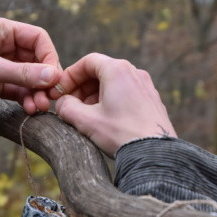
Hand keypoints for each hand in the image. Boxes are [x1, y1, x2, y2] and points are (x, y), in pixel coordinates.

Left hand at [0, 16, 60, 116]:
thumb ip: (22, 73)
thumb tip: (54, 76)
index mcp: (1, 30)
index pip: (37, 38)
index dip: (49, 57)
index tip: (54, 77)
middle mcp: (3, 46)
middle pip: (36, 60)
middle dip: (44, 79)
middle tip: (49, 97)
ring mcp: (0, 67)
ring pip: (28, 78)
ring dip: (36, 92)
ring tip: (38, 107)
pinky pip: (18, 90)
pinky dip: (26, 99)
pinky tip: (29, 109)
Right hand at [55, 53, 176, 156]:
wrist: (155, 154)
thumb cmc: (121, 134)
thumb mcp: (86, 121)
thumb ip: (66, 107)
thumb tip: (61, 103)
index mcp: (117, 70)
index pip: (87, 62)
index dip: (70, 76)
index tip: (61, 92)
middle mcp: (135, 72)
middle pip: (101, 71)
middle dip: (82, 87)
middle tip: (70, 105)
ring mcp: (146, 86)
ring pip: (114, 83)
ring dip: (95, 96)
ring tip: (86, 115)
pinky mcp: (152, 101)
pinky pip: (127, 93)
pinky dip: (111, 101)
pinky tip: (105, 121)